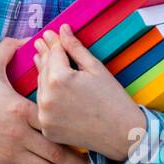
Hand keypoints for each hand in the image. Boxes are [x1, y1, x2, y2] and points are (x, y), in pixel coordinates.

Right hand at [0, 37, 91, 163]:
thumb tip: (27, 36)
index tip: (84, 129)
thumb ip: (9, 49)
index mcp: (20, 110)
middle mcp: (19, 135)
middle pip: (56, 153)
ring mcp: (10, 154)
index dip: (73, 128)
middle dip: (76, 159)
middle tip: (88, 158)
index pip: (55, 121)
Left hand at [33, 25, 147, 163]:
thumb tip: (62, 29)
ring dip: (42, 74)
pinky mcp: (47, 129)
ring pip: (40, 88)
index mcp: (59, 78)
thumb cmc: (113, 98)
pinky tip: (48, 87)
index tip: (49, 33)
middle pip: (43, 69)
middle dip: (45, 55)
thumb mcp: (95, 68)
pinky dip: (45, 96)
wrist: (123, 134)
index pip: (54, 53)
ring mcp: (45, 115)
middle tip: (40, 42)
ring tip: (40, 60)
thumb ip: (75, 48)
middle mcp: (47, 97)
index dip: (54, 41)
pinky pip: (43, 107)